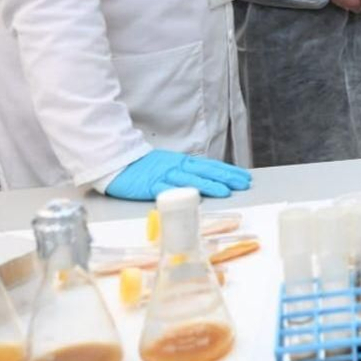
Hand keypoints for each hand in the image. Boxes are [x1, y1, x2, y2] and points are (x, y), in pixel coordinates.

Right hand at [105, 149, 251, 200]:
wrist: (116, 161)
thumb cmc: (142, 167)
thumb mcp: (168, 165)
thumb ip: (185, 172)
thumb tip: (205, 180)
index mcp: (182, 162)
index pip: (210, 166)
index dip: (228, 171)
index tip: (244, 176)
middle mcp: (176, 167)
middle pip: (206, 171)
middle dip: (227, 177)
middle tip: (244, 183)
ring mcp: (164, 176)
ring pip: (191, 180)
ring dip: (209, 185)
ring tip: (226, 191)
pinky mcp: (150, 186)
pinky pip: (168, 190)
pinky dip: (181, 194)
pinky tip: (194, 198)